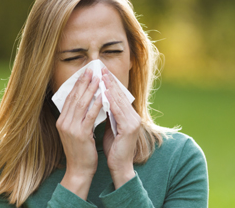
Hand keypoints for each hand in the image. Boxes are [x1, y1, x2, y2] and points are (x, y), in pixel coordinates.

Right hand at [56, 68, 102, 199]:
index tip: (85, 73)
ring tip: (98, 79)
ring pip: (81, 104)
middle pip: (74, 98)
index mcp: (61, 121)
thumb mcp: (75, 132)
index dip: (77, 85)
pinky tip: (103, 96)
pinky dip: (96, 104)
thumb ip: (78, 118)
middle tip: (91, 70)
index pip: (69, 98)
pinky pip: (90, 116)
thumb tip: (86, 101)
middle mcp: (64, 122)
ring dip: (91, 90)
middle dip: (83, 83)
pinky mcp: (81, 134)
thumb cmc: (80, 151)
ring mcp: (71, 128)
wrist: (79, 169)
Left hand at [101, 67, 140, 188]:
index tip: (101, 72)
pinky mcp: (129, 128)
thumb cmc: (114, 148)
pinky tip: (104, 92)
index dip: (110, 83)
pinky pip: (118, 111)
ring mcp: (133, 122)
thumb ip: (109, 114)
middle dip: (110, 81)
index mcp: (130, 116)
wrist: (120, 166)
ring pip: (120, 101)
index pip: (120, 96)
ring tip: (101, 76)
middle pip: (121, 95)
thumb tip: (100, 101)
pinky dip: (111, 101)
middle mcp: (134, 116)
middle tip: (101, 68)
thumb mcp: (111, 127)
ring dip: (110, 87)